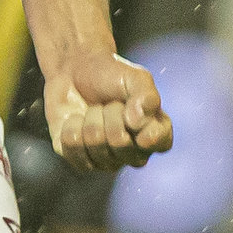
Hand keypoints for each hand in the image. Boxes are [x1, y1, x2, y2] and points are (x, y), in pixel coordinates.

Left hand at [44, 51, 173, 172]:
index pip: (161, 143)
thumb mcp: (134, 76)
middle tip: (109, 103)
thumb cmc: (111, 75)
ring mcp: (107, 160)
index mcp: (154, 131)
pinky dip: (71, 126)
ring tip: (93, 109)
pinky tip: (76, 120)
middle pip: (120, 143)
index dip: (150, 135)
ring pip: (95, 145)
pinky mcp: (80, 160)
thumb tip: (138, 121)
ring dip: (91, 118)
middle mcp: (133, 152)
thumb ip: (146, 94)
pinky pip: (73, 148)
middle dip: (111, 115)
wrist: (75, 71)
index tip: (137, 124)